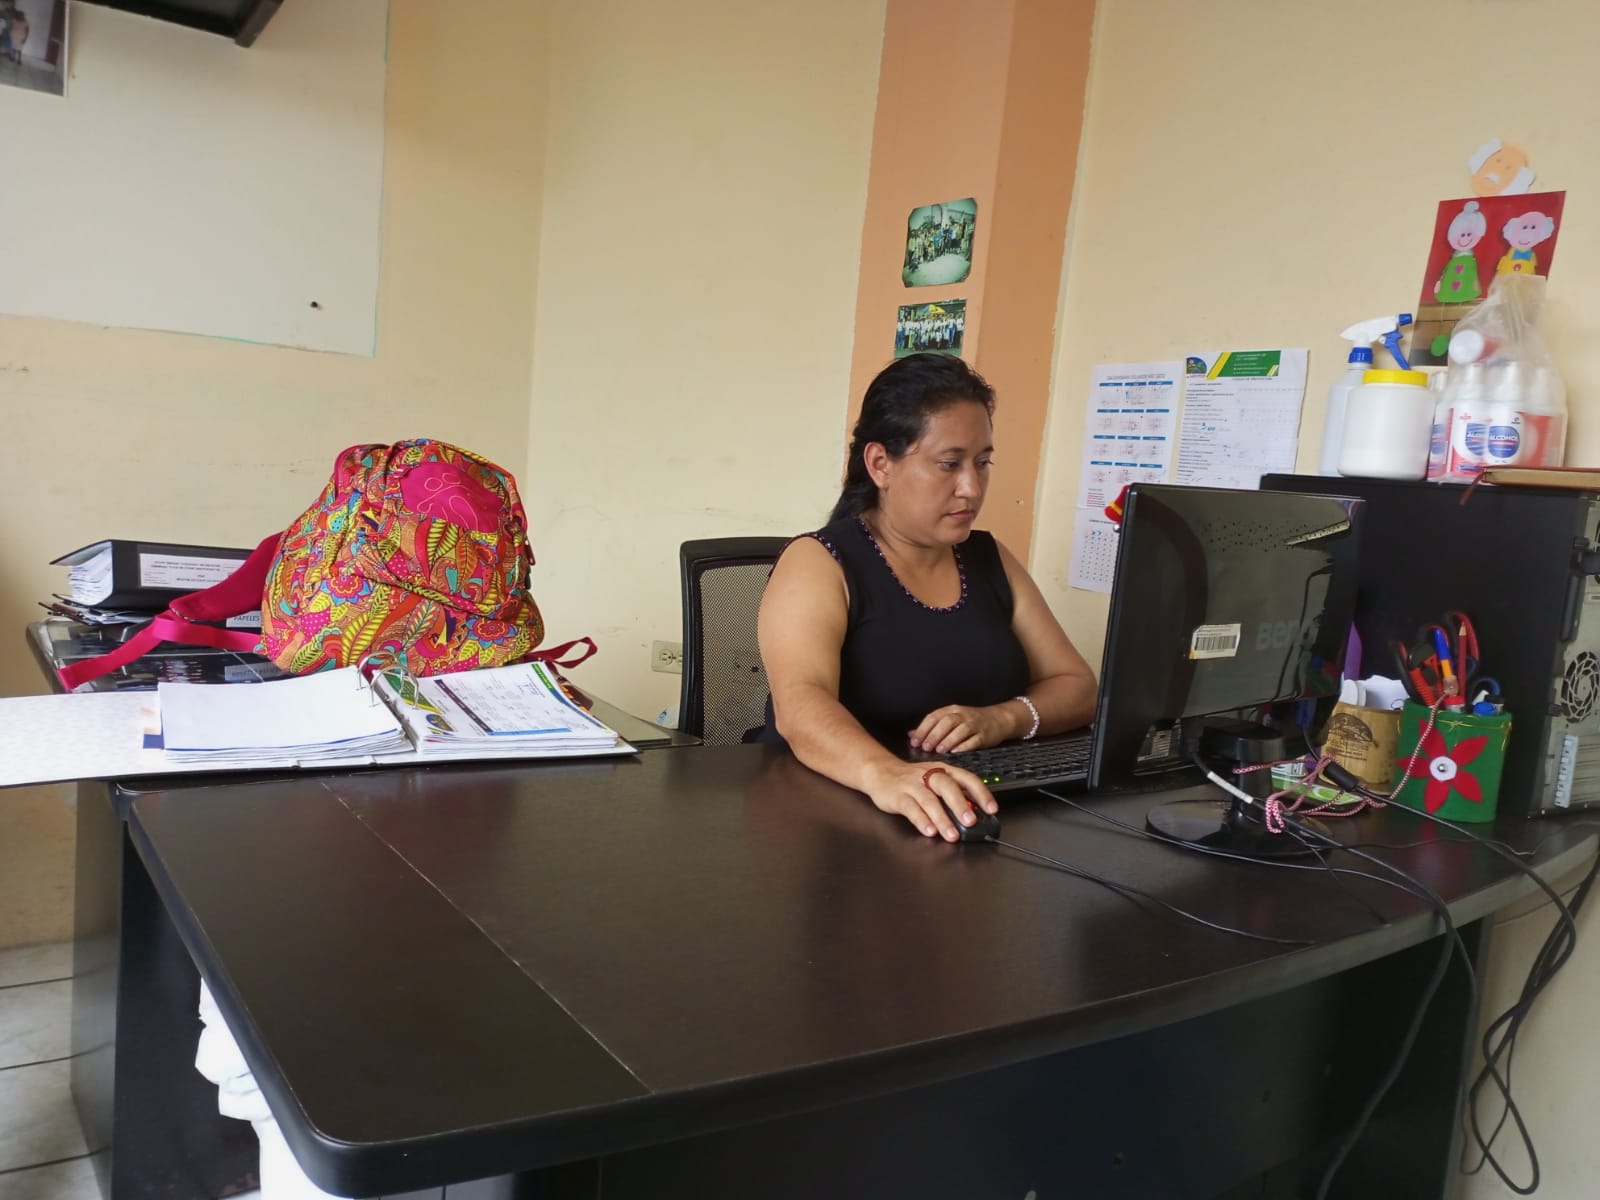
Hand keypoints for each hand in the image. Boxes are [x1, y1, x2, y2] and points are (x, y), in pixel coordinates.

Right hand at [862, 760, 996, 841]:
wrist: (880, 770)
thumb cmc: (913, 779)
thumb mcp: (936, 781)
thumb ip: (954, 794)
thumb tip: (976, 813)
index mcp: (943, 770)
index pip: (966, 778)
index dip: (981, 793)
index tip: (992, 808)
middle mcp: (929, 775)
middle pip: (947, 786)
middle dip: (960, 804)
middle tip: (971, 822)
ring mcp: (912, 785)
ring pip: (929, 799)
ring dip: (942, 818)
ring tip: (952, 835)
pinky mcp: (898, 796)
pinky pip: (910, 808)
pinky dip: (921, 820)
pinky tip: (929, 831)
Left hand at [908, 704, 1015, 754]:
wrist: (998, 719)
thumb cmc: (970, 721)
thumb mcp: (951, 719)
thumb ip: (932, 727)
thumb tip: (911, 734)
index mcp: (951, 710)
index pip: (934, 717)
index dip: (923, 729)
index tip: (914, 741)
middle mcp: (962, 715)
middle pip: (946, 722)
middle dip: (934, 735)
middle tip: (925, 747)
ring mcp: (974, 724)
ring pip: (960, 730)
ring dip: (948, 740)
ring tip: (939, 750)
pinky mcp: (984, 735)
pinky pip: (974, 740)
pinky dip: (965, 746)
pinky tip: (956, 752)